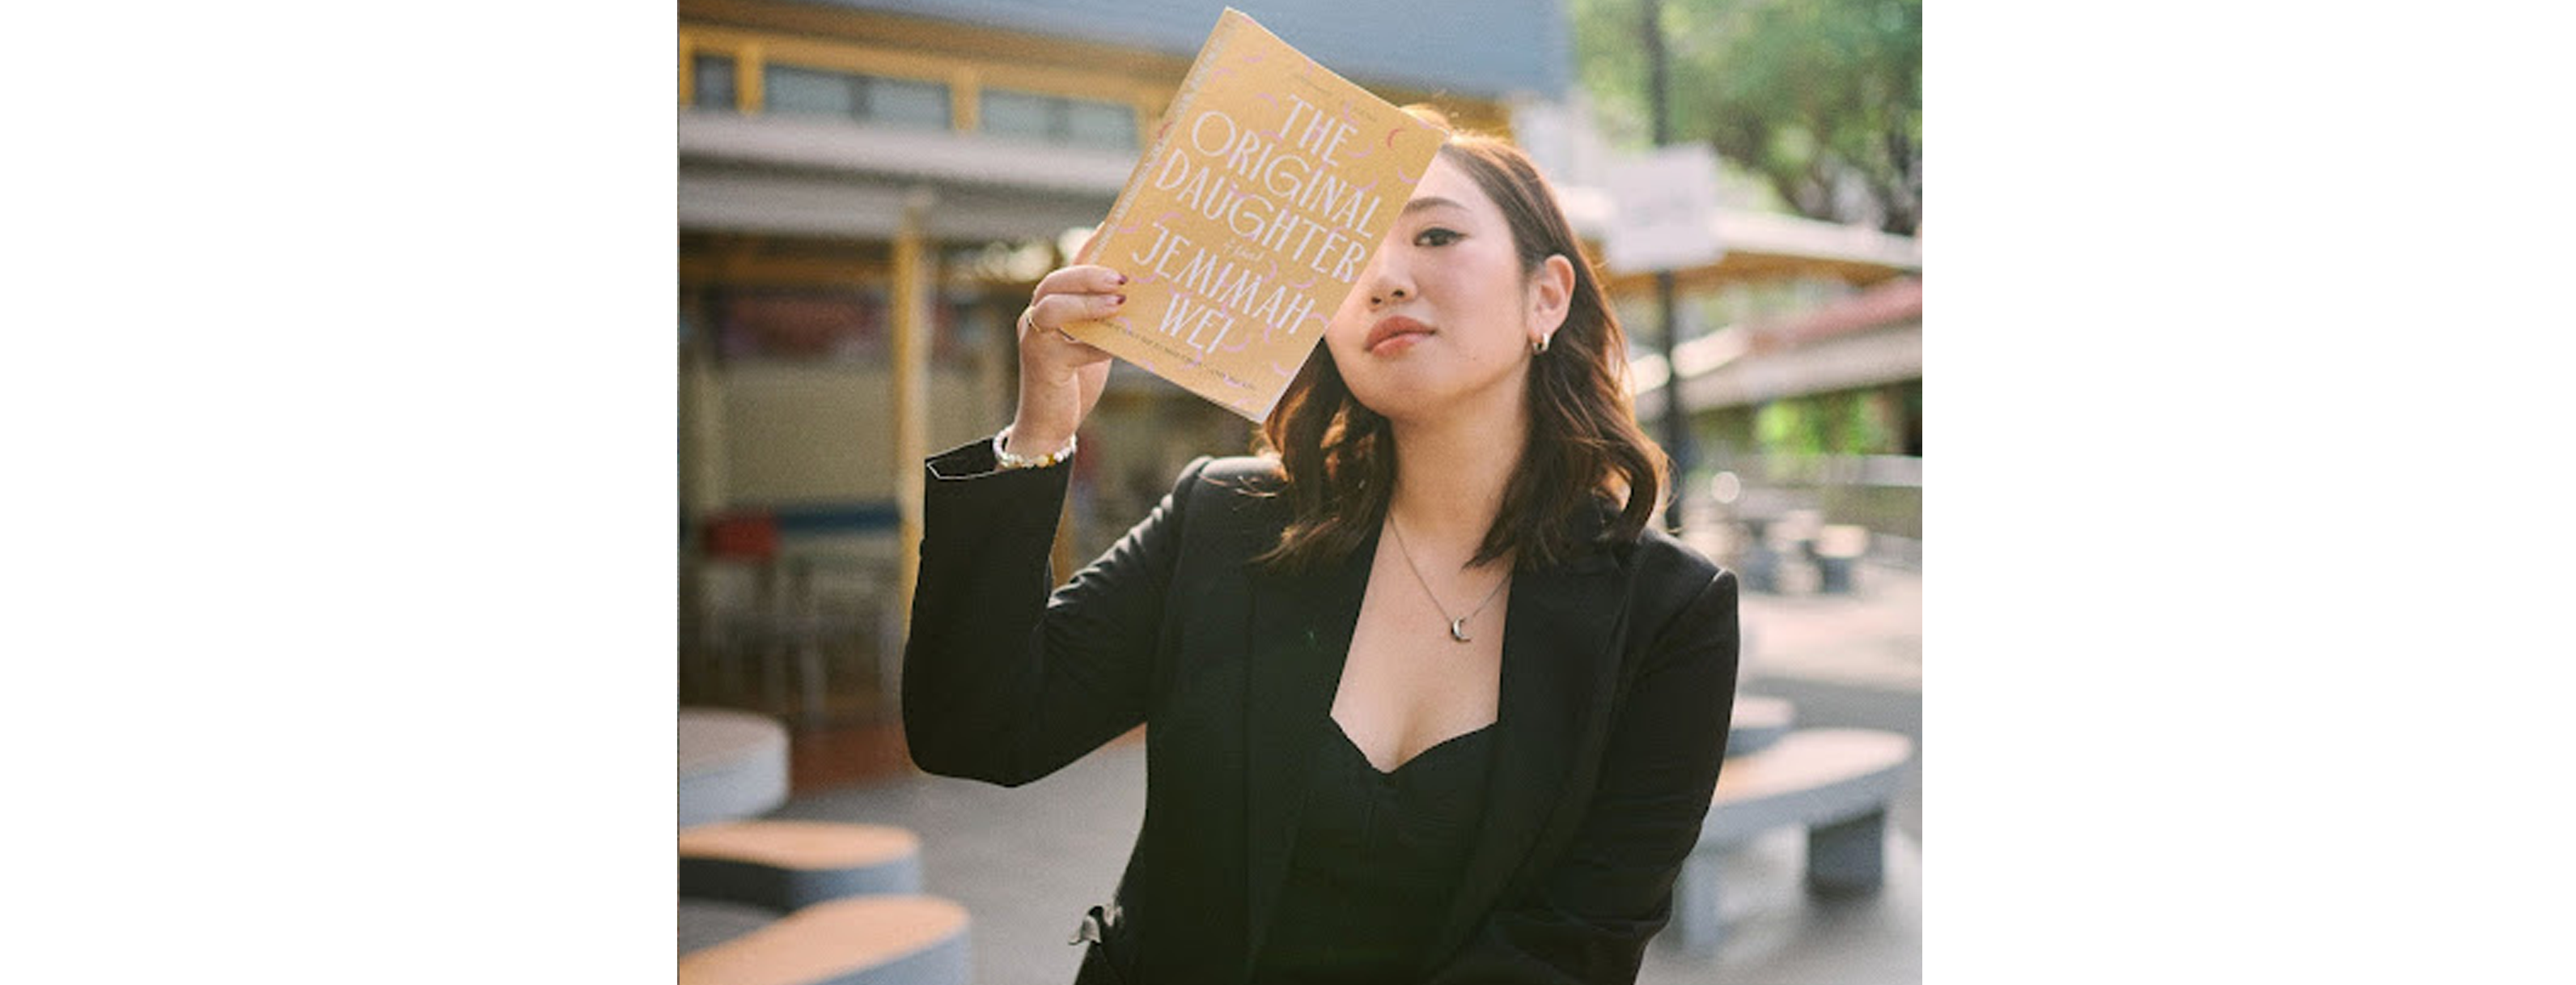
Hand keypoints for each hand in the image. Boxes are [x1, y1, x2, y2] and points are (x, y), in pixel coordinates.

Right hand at [1008, 256, 1124, 455]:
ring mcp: (1035, 341)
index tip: (1113, 228)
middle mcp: (1037, 318)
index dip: (1090, 247)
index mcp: (1053, 306)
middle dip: (1087, 275)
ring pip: (1051, 308)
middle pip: (1054, 283)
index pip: (1071, 268)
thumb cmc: (1077, 379)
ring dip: (1085, 302)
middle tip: (1122, 277)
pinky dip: (1097, 346)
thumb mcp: (1094, 340)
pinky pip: (1071, 350)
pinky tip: (1120, 346)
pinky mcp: (1043, 366)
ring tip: (1118, 302)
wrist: (1051, 423)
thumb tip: (1142, 296)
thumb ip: (1106, 318)